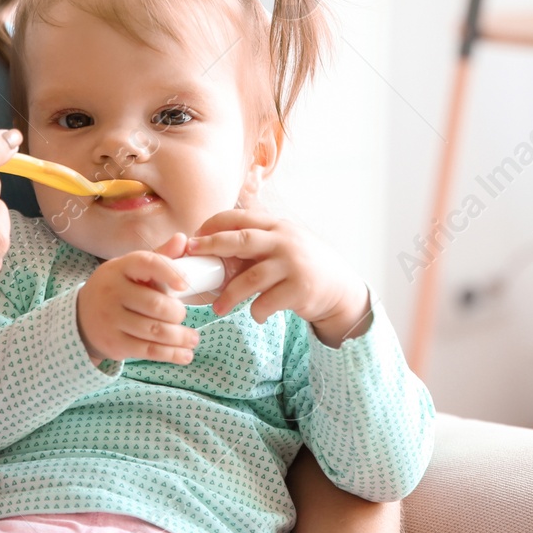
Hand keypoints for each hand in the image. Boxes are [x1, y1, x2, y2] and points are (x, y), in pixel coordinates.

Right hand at [76, 232, 199, 363]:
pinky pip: (149, 350)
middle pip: (155, 304)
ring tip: (193, 339)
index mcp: (120, 268)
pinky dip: (171, 354)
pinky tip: (185, 355)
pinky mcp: (114, 343)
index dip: (169, 271)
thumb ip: (159, 258)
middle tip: (182, 315)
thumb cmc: (118, 290)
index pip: (146, 263)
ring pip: (155, 330)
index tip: (186, 284)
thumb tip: (182, 239)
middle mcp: (112, 291)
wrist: (82, 318)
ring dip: (180, 337)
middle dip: (177, 312)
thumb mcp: (132, 271)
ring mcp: (110, 319)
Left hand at [187, 210, 372, 347]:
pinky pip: (266, 302)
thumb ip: (256, 243)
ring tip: (218, 307)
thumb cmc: (302, 267)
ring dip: (229, 296)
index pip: (239, 217)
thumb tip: (212, 250)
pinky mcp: (300, 289)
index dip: (212, 225)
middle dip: (211, 246)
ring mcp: (293, 264)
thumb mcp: (283, 245)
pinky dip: (256, 311)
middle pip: (240, 240)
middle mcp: (285, 240)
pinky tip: (256, 314)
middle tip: (192, 257)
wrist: (340, 290)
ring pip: (250, 279)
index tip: (193, 239)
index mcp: (277, 226)